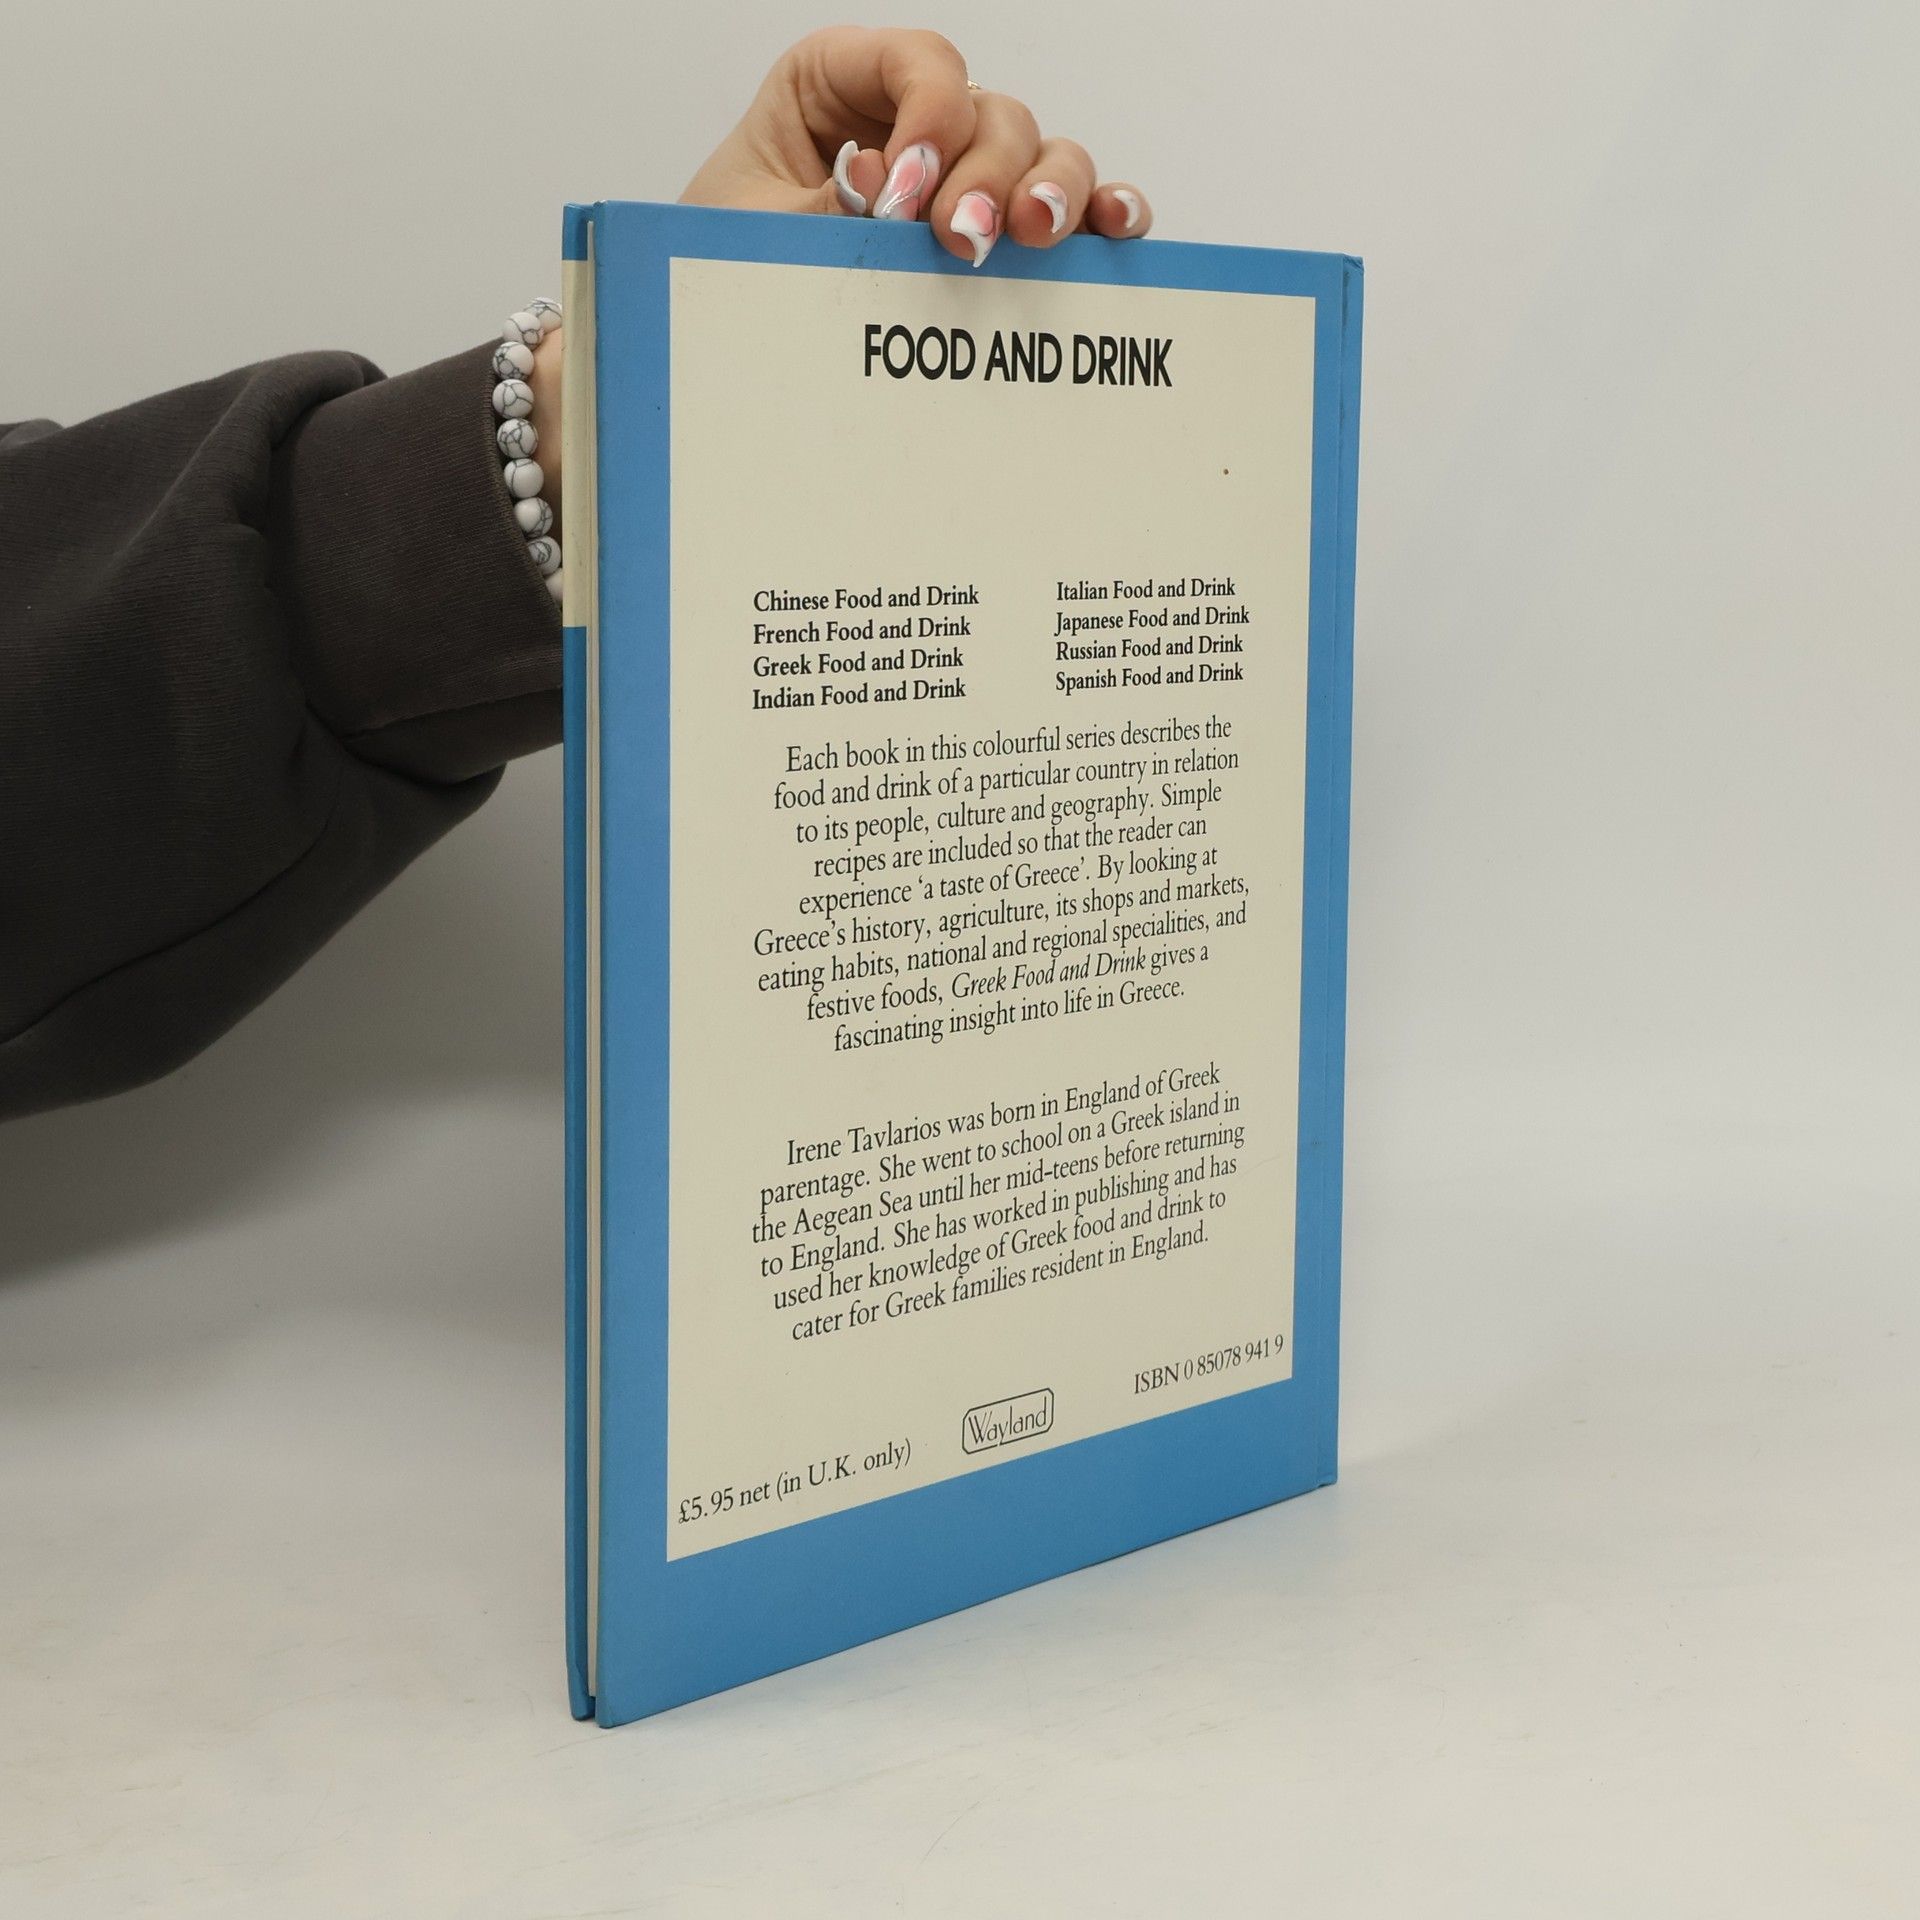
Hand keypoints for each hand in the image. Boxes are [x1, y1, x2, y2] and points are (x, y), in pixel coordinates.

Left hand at [680, 26, 1153, 267]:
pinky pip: (1072, 210)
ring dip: (1048, 194)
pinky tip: (1112, 229)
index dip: (928, 117)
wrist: (729, 337)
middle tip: (961, 236)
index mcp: (840, 85)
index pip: (916, 62)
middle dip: (985, 176)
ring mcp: (968, 175)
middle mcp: (917, 121)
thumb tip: (885, 184)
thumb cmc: (731, 266)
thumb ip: (828, 209)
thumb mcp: (759, 231)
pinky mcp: (1002, 233)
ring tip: (1030, 237)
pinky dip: (1099, 216)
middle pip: (992, 114)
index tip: (902, 194)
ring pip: (1042, 155)